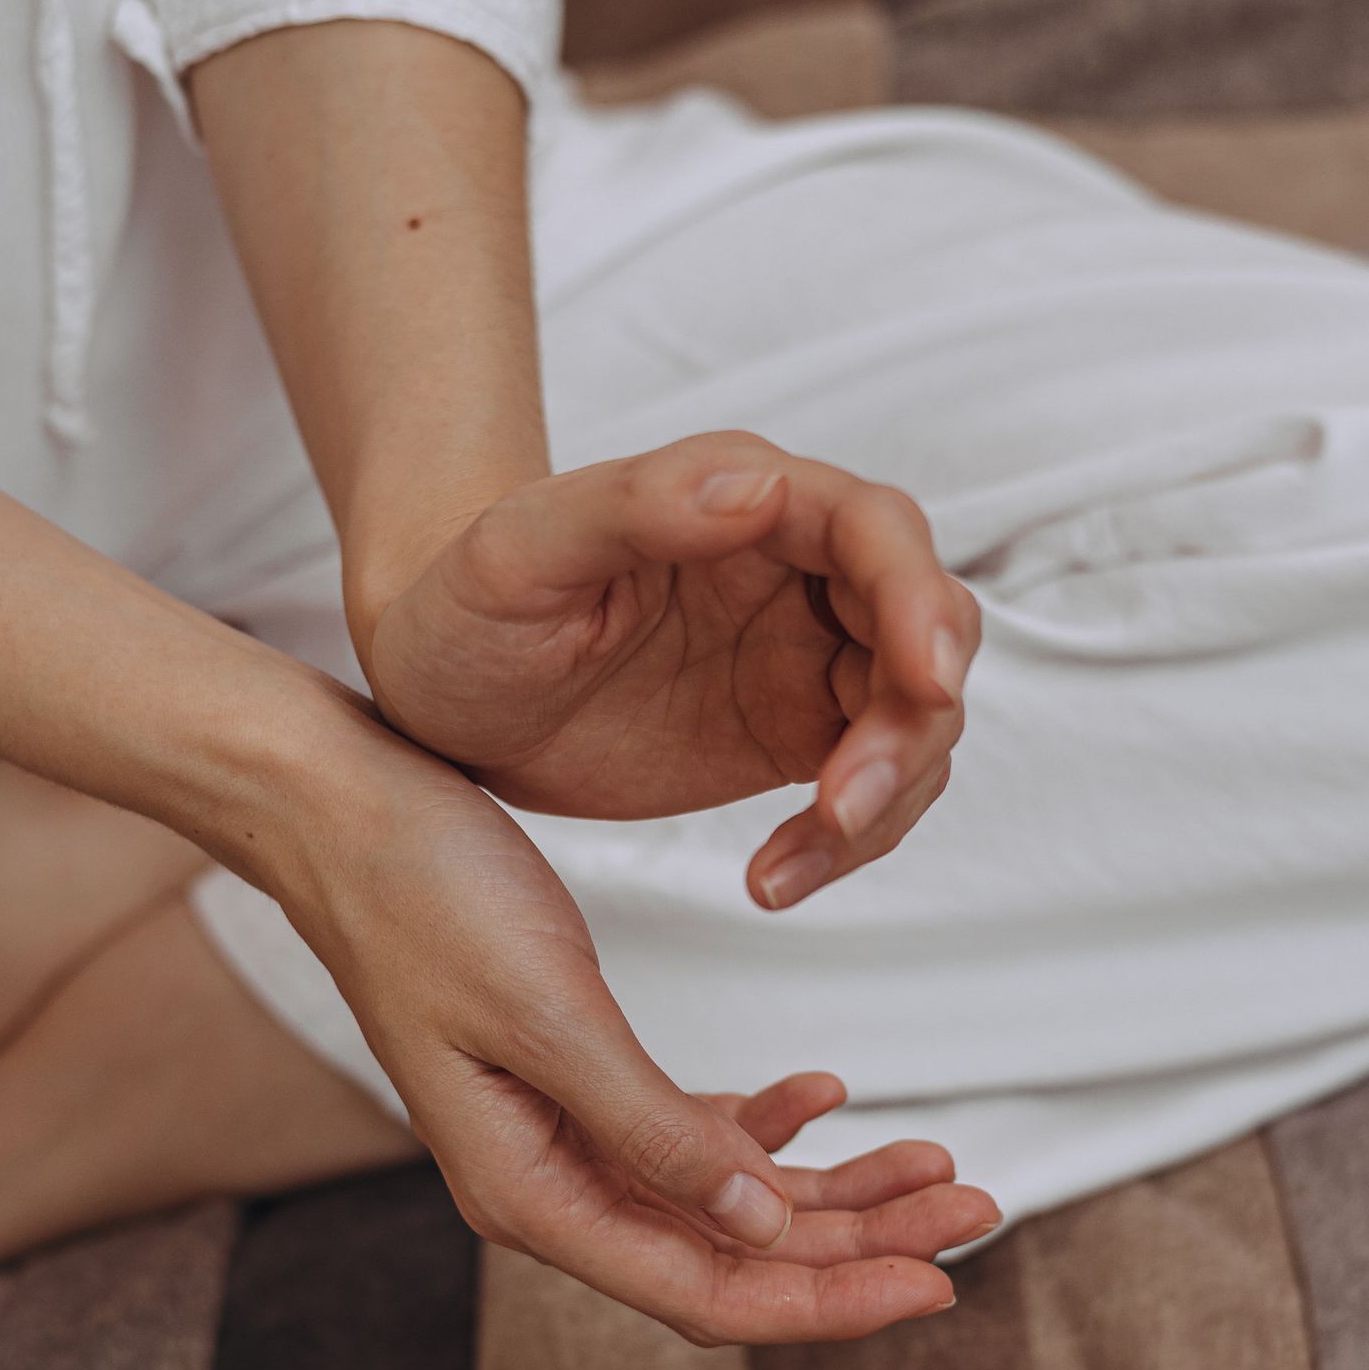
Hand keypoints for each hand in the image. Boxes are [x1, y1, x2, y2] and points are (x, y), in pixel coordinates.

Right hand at [272, 709, 999, 1341]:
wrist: (336, 806)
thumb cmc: (415, 895)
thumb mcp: (548, 1013)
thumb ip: (652, 1131)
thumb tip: (756, 1226)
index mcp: (530, 1193)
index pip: (705, 1292)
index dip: (827, 1302)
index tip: (935, 1287)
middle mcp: (552, 1185)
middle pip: (735, 1256)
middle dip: (862, 1243)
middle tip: (978, 1214)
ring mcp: (567, 1136)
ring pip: (728, 1199)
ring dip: (837, 1188)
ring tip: (939, 1166)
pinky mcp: (580, 1078)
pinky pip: (694, 1135)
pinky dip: (769, 1124)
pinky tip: (828, 1096)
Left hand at [361, 432, 981, 912]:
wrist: (442, 694)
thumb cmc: (466, 604)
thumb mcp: (522, 551)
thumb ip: (638, 504)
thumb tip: (763, 487)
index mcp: (747, 496)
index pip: (878, 532)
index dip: (920, 601)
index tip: (926, 683)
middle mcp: (799, 569)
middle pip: (926, 630)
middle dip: (913, 723)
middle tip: (847, 804)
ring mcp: (807, 655)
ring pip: (915, 720)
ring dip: (886, 798)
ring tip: (789, 866)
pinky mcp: (796, 736)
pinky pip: (871, 788)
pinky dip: (847, 843)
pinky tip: (774, 882)